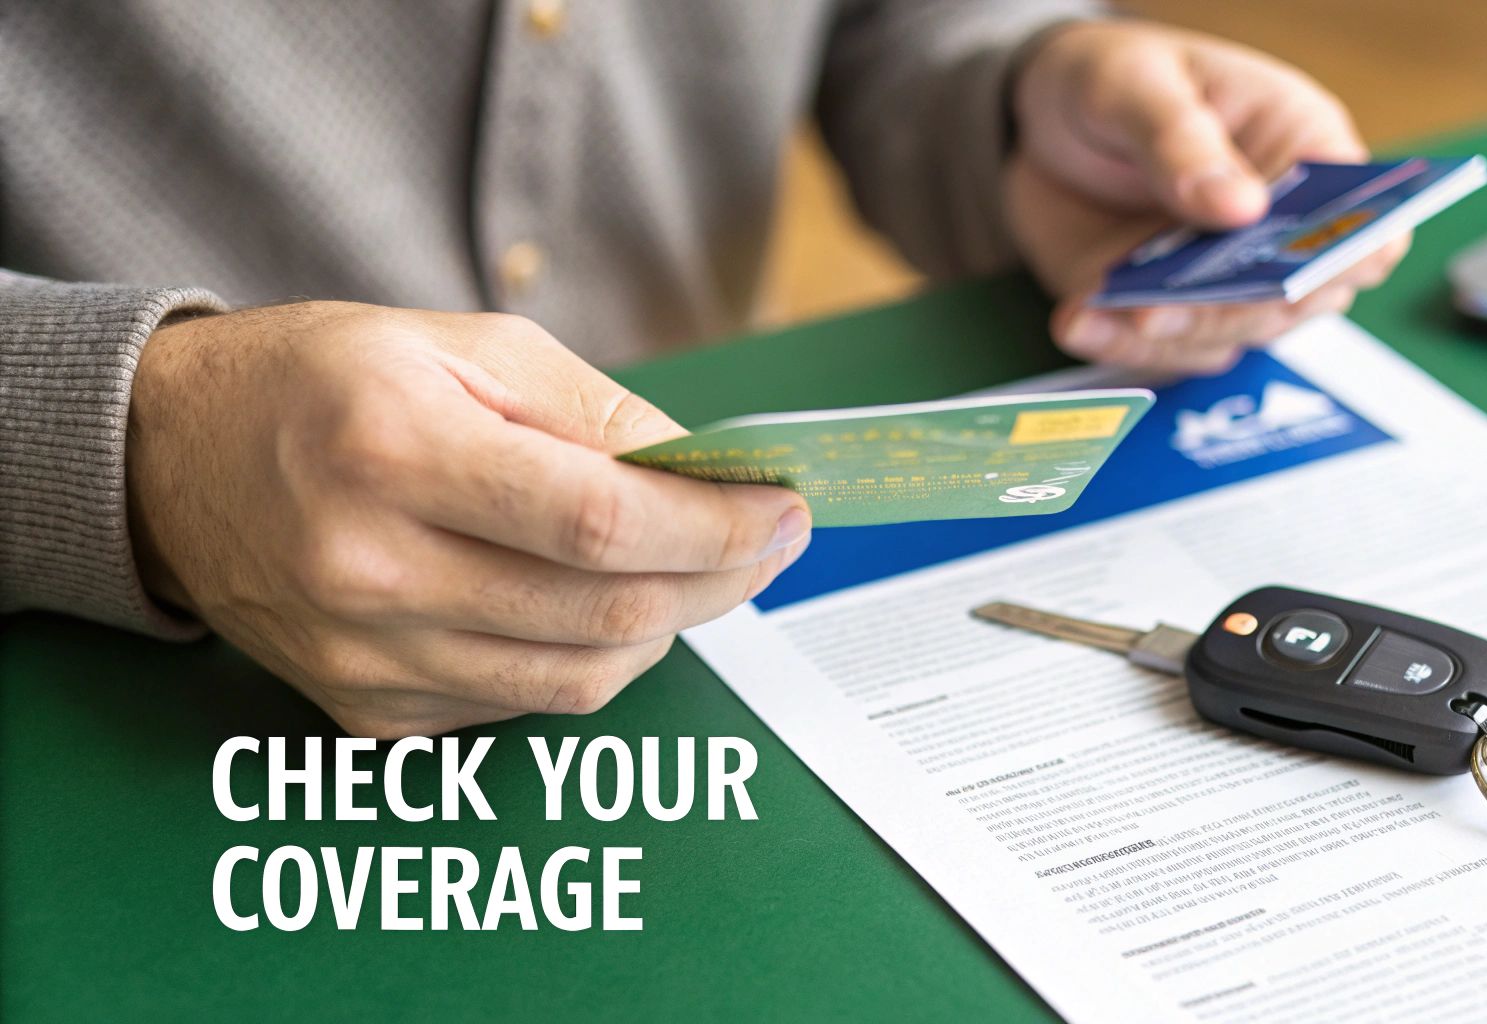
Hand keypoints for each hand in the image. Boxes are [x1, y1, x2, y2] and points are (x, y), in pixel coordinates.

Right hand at [126, 302, 810, 737]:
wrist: (173, 460)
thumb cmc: (328, 381)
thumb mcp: (464, 345)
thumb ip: (595, 411)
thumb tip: (708, 474)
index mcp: (391, 450)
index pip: (597, 521)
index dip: (714, 526)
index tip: (783, 509)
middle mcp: (368, 568)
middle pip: (604, 614)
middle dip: (718, 581)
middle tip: (768, 541)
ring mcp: (363, 656)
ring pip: (579, 681)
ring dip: (668, 630)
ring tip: (698, 572)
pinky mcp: (366, 709)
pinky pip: (522, 705)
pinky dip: (586, 660)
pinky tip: (598, 605)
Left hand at [1007, 20, 1409, 372]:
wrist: (1039, 123)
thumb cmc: (1117, 80)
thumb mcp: (1137, 83)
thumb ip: (1181, 138)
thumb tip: (1240, 207)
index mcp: (1304, 153)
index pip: (1364, 222)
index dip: (1348, 257)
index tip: (1303, 274)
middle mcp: (1277, 232)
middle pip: (1295, 300)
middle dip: (1232, 310)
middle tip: (1163, 308)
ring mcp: (1222, 282)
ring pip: (1226, 336)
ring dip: (1167, 336)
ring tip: (1096, 313)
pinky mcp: (1165, 314)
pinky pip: (1156, 351)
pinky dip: (1115, 344)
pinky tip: (1075, 319)